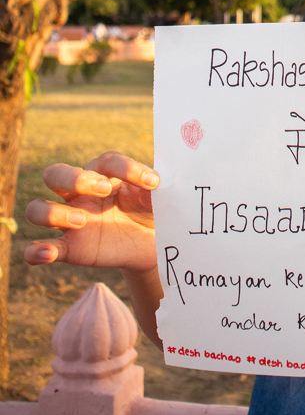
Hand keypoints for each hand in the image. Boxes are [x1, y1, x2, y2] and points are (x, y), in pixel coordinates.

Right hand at [24, 152, 159, 272]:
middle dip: (73, 177)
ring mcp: (71, 220)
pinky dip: (35, 251)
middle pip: (55, 174)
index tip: (152, 182)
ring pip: (37, 208)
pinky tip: (48, 253)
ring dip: (53, 212)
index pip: (106, 162)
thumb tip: (154, 187)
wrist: (150, 246)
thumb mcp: (159, 202)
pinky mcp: (69, 248)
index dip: (127, 168)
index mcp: (105, 175)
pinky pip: (37, 248)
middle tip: (105, 189)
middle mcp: (81, 193)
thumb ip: (155, 192)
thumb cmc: (151, 213)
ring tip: (81, 221)